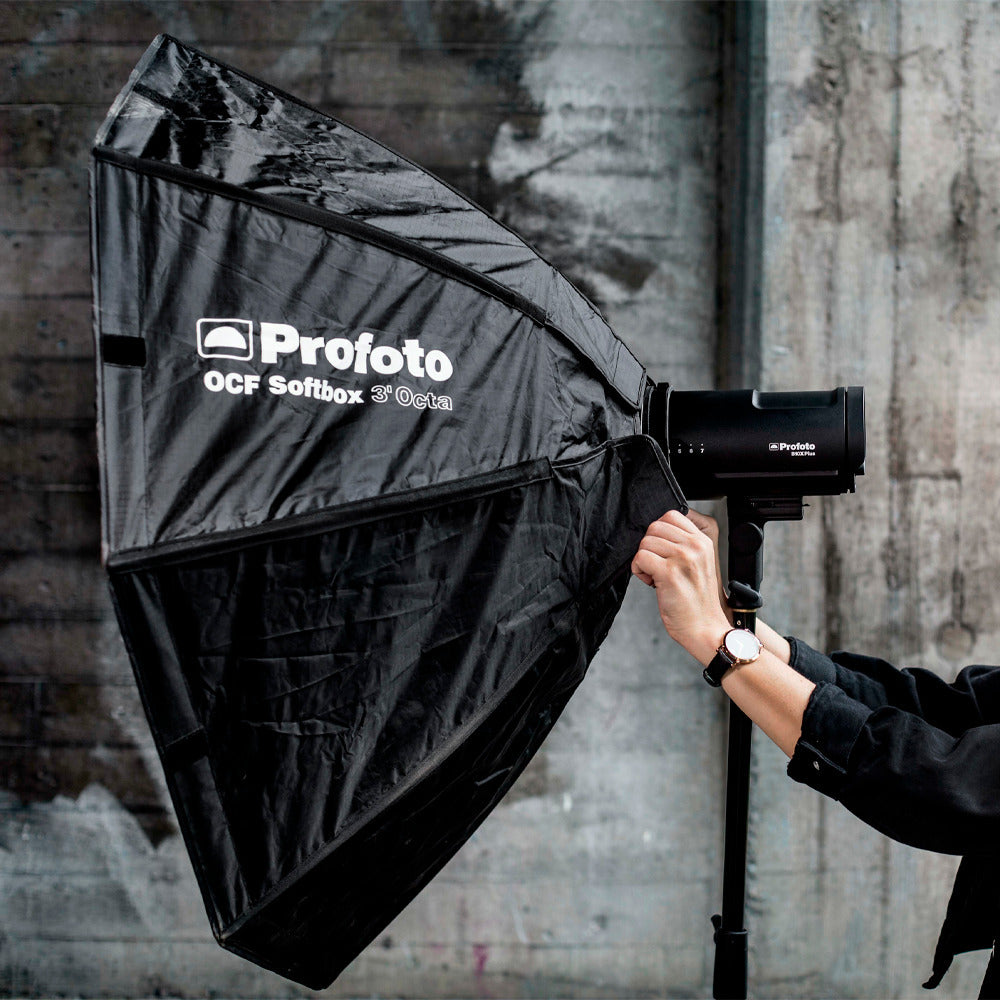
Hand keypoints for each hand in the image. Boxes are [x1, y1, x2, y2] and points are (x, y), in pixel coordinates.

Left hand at [631, 509, 731, 664]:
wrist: (705, 627)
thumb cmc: (697, 600)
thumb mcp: (699, 563)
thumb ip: (683, 543)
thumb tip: (654, 532)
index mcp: (703, 540)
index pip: (671, 515)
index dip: (659, 532)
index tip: (662, 551)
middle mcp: (695, 546)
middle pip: (654, 526)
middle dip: (650, 546)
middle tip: (658, 566)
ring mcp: (683, 558)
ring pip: (645, 542)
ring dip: (643, 560)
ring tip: (657, 576)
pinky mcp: (669, 573)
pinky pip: (640, 557)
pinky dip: (638, 570)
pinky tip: (652, 582)